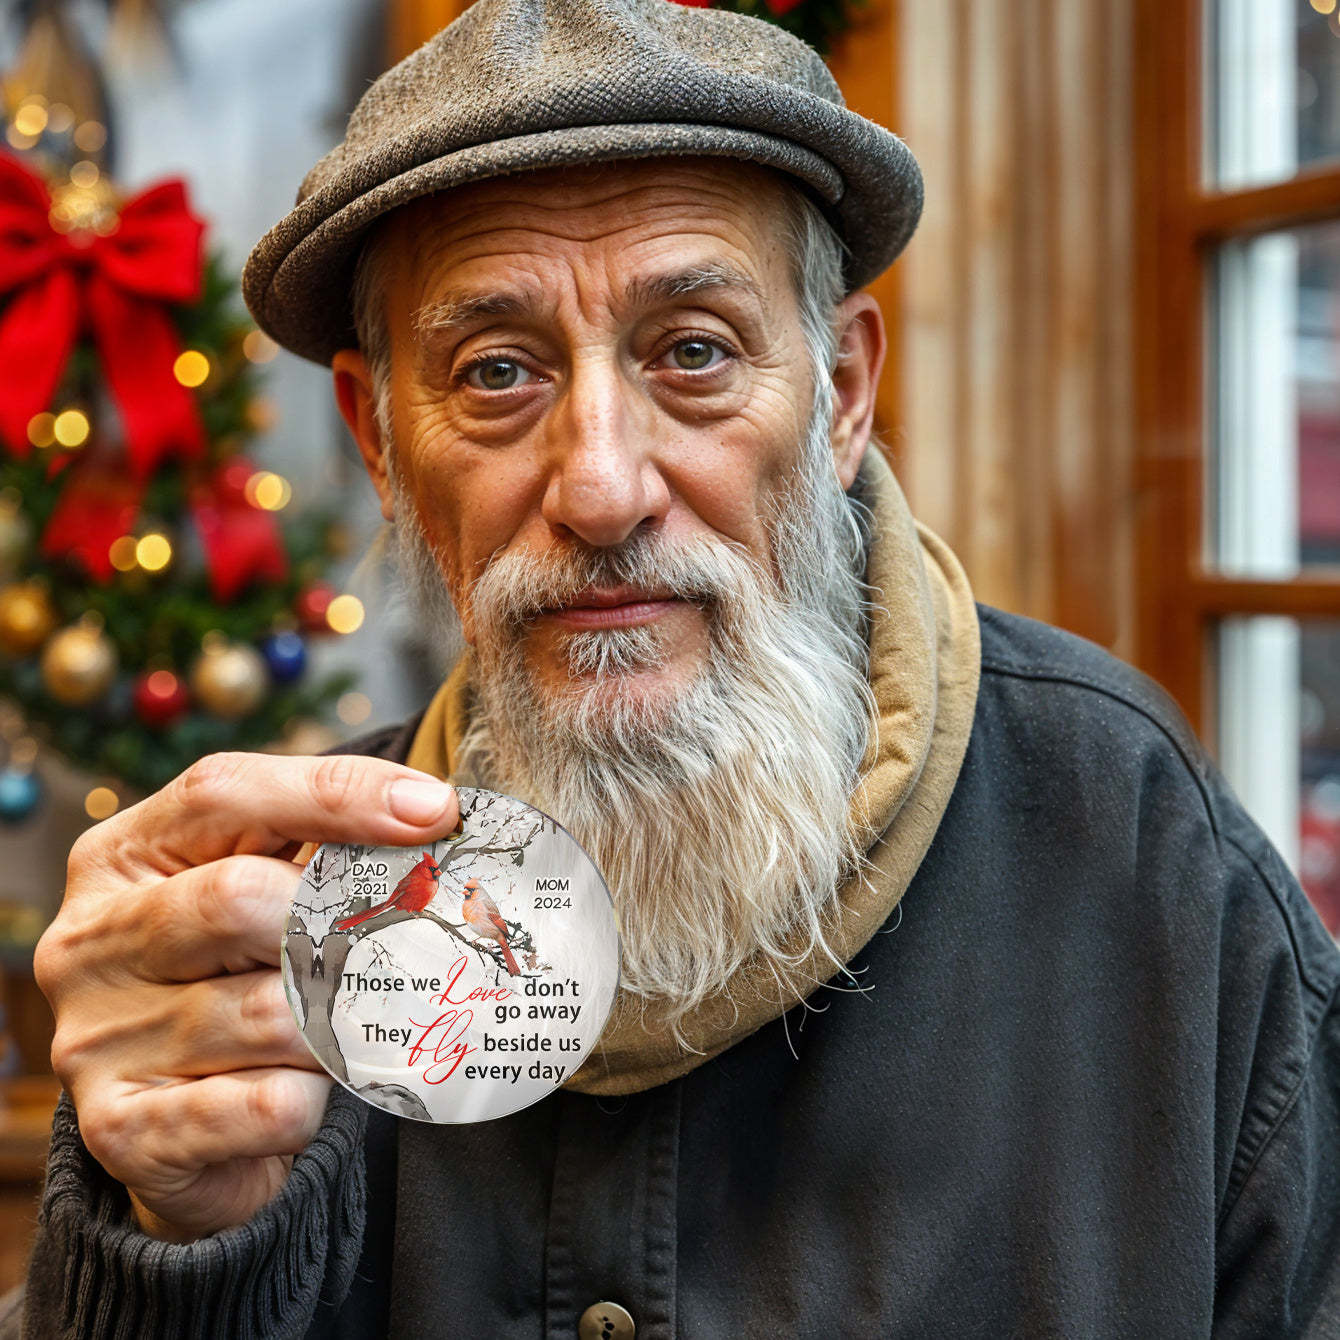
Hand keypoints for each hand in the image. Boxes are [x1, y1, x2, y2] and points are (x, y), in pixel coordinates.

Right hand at [33, 752, 458, 1243]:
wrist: (189, 1132)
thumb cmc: (242, 977)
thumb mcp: (263, 887)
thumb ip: (323, 843)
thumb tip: (433, 812)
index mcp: (121, 857)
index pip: (222, 791)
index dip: (337, 794)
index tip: (435, 812)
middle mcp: (90, 941)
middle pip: (237, 897)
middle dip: (336, 926)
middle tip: (390, 950)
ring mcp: (97, 1040)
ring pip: (270, 1012)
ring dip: (336, 1024)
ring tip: (343, 1031)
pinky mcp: (124, 1133)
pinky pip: (267, 1105)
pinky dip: (313, 1098)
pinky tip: (310, 1092)